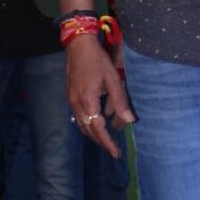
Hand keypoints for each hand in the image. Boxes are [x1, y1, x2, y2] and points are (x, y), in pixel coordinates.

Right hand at [66, 35, 134, 157]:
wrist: (78, 46)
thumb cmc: (98, 60)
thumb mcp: (113, 79)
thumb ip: (120, 101)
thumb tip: (129, 120)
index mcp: (88, 101)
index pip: (98, 129)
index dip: (107, 142)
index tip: (116, 153)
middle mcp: (76, 104)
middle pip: (88, 130)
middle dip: (101, 142)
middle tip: (114, 150)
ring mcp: (71, 101)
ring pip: (82, 125)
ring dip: (94, 134)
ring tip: (107, 139)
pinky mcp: (70, 96)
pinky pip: (79, 117)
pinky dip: (89, 124)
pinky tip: (98, 123)